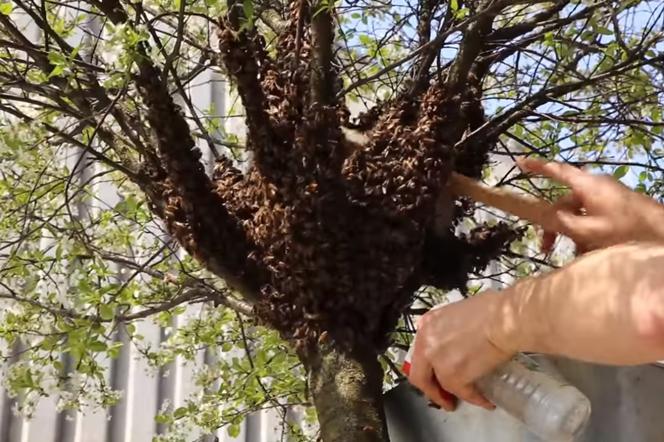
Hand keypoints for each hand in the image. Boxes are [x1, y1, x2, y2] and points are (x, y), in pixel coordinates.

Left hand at [407, 293, 515, 411]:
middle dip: (430, 389)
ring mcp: (437, 360)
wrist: (505, 318)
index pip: (420, 352)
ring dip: (449, 396)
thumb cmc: (492, 310)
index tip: (435, 374)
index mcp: (427, 324)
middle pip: (419, 374)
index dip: (428, 367)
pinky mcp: (453, 375)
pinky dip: (474, 398)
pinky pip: (462, 392)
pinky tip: (483, 400)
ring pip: (438, 386)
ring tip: (459, 401)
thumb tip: (459, 342)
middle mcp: (426, 342)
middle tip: (442, 396)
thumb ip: (450, 331)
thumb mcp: (459, 313)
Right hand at [517, 158, 663, 252]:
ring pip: (579, 212)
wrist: (662, 232)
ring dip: (572, 233)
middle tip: (546, 248)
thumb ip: (561, 222)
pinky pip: (593, 217)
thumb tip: (541, 214)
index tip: (519, 162)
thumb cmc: (626, 230)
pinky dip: (586, 232)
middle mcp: (596, 186)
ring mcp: (607, 196)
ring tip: (574, 255)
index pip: (556, 171)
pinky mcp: (617, 207)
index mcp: (587, 186)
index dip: (536, 167)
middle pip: (565, 202)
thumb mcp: (588, 230)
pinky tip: (590, 252)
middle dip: (554, 224)